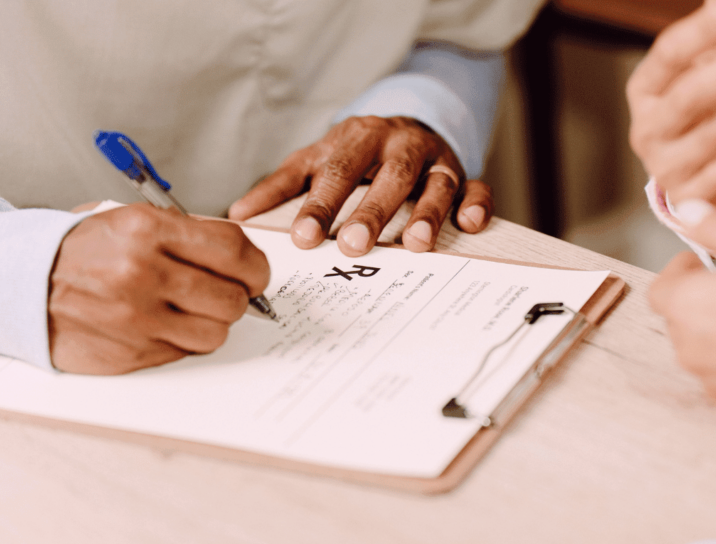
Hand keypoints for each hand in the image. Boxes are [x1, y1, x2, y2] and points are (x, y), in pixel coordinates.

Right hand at [48, 204, 270, 374]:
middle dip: (238, 298)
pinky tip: (162, 325)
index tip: (254, 274)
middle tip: (224, 294)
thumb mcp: (133, 222)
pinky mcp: (129, 352)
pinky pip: (184, 352)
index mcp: (148, 231)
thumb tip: (245, 261)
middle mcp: (142, 273)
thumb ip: (190, 236)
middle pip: (233, 299)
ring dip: (212, 324)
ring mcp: (135, 318)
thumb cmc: (88, 250)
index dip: (256, 267)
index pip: (235, 251)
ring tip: (191, 310)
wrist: (25, 282)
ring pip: (216, 333)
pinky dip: (182, 341)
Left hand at [227, 116, 492, 255]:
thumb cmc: (353, 154)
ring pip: (435, 183)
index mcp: (354, 139)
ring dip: (426, 213)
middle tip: (352, 245)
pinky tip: (470, 225)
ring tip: (415, 246)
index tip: (303, 238)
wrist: (404, 125)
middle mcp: (397, 145)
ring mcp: (433, 159)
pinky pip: (477, 186)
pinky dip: (477, 204)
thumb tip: (238, 215)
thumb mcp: (314, 161)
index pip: (336, 173)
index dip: (320, 206)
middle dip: (370, 212)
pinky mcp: (462, 173)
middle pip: (386, 177)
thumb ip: (281, 187)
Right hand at [626, 0, 715, 214]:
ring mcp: (665, 167)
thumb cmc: (707, 109)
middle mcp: (647, 129)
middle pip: (690, 95)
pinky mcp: (690, 199)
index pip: (669, 54)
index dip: (706, 29)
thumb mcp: (709, 67)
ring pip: (709, 137)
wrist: (699, 174)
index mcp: (645, 89)